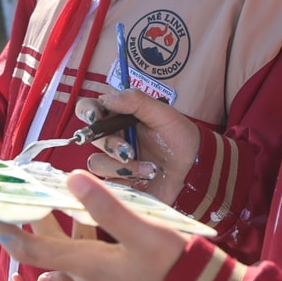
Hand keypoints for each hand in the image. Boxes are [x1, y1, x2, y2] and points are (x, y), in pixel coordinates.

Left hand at [0, 172, 186, 280]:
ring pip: (59, 266)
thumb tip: (71, 177)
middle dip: (20, 233)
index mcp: (86, 267)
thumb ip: (107, 208)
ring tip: (37, 214)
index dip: (2, 229)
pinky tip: (80, 240)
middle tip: (7, 204)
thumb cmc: (178, 272)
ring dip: (44, 245)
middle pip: (39, 259)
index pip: (28, 251)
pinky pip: (80, 271)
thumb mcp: (145, 232)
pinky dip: (69, 253)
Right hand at [79, 90, 201, 203]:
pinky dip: (129, 179)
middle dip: (110, 144)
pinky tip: (148, 176)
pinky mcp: (118, 182)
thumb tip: (108, 97)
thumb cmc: (179, 137)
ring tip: (150, 168)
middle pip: (90, 137)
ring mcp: (113, 161)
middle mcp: (112, 138)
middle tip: (129, 151)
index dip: (87, 111)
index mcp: (118, 117)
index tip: (95, 117)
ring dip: (123, 166)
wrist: (194, 168)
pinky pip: (108, 182)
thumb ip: (136, 101)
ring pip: (97, 162)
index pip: (90, 109)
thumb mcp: (163, 114)